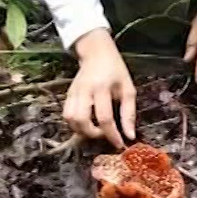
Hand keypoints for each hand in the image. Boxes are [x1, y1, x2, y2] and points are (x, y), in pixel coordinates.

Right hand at [65, 30, 135, 149]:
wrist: (97, 53)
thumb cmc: (116, 71)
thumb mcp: (128, 89)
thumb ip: (129, 113)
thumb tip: (129, 136)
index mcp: (102, 88)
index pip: (104, 118)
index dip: (112, 135)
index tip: (119, 144)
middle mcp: (85, 91)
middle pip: (82, 121)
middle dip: (93, 134)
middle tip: (105, 135)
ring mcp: (74, 92)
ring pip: (70, 119)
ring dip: (82, 130)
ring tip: (95, 130)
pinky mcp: (68, 94)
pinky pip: (66, 115)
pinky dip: (75, 124)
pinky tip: (87, 123)